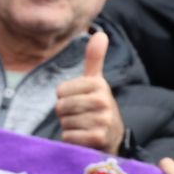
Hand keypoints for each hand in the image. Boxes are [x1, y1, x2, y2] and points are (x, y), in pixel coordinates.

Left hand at [56, 32, 124, 153]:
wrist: (112, 138)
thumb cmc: (98, 108)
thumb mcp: (96, 82)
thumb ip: (94, 59)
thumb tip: (99, 34)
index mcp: (99, 84)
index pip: (61, 90)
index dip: (64, 98)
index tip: (79, 101)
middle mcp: (103, 100)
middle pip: (61, 107)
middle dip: (65, 114)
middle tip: (80, 116)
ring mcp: (102, 120)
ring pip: (65, 122)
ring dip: (69, 127)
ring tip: (83, 126)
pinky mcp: (97, 138)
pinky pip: (69, 136)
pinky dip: (71, 140)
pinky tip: (83, 138)